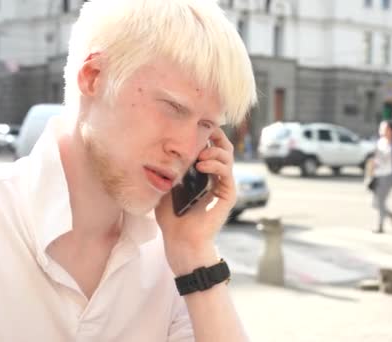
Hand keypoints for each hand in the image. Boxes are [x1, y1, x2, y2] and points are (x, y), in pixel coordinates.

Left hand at [155, 128, 235, 274]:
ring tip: (199, 154)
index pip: (211, 148)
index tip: (192, 128)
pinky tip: (201, 165)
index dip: (206, 135)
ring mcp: (224, 186)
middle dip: (215, 136)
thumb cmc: (171, 218)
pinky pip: (226, 173)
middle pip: (224, 148)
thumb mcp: (167, 186)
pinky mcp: (228, 194)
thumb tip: (163, 147)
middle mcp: (217, 178)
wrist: (181, 241)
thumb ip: (170, 168)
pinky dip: (215, 164)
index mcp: (204, 175)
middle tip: (201, 133)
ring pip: (228, 157)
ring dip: (214, 150)